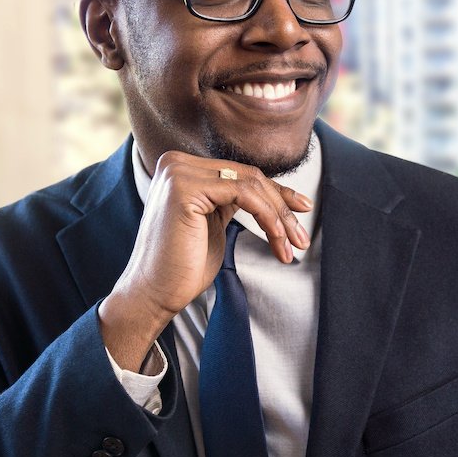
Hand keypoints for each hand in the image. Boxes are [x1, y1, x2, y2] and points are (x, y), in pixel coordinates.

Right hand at [99, 150, 311, 369]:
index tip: (302, 209)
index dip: (276, 193)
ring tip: (293, 247)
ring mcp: (179, 172)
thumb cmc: (184, 266)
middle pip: (248, 176)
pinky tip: (276, 240)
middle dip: (282, 207)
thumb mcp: (214, 223)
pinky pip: (244, 194)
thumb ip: (230, 200)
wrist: (155, 293)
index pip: (241, 175)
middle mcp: (177, 163)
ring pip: (251, 184)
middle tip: (302, 238)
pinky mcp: (184, 188)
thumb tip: (269, 191)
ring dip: (279, 218)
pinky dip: (268, 217)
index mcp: (183, 169)